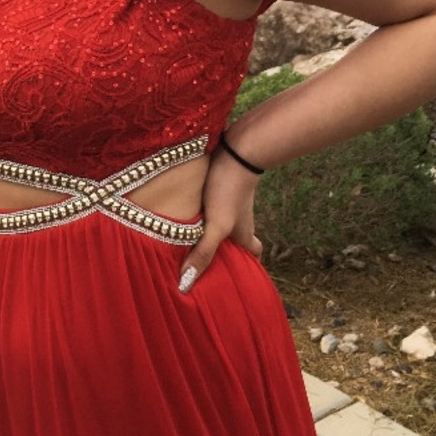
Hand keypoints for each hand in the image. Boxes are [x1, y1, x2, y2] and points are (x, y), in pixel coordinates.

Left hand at [177, 150, 262, 292]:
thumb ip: (203, 252)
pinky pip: (209, 206)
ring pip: (222, 222)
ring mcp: (228, 203)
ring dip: (208, 232)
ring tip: (186, 242)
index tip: (237, 276)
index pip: (254, 254)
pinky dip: (199, 213)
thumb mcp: (216, 226)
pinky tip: (181, 214)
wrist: (235, 150)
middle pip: (237, 239)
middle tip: (204, 262)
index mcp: (244, 233)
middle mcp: (239, 220)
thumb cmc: (229, 191)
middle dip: (224, 251)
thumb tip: (186, 284)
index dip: (248, 266)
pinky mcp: (216, 188)